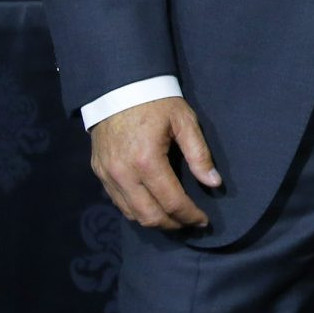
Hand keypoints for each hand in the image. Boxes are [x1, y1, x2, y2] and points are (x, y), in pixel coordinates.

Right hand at [89, 97, 221, 229]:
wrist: (118, 87)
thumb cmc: (156, 102)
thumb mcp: (184, 121)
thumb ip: (199, 154)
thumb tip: (214, 182)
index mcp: (147, 161)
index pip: (172, 202)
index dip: (190, 215)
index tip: (204, 220)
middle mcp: (123, 174)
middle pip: (149, 216)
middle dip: (173, 224)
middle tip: (190, 223)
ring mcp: (108, 175)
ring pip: (131, 213)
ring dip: (154, 221)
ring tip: (173, 218)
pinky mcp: (99, 172)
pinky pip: (118, 202)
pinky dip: (136, 210)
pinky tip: (151, 205)